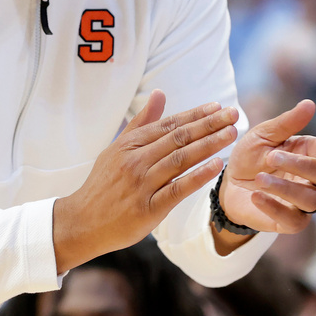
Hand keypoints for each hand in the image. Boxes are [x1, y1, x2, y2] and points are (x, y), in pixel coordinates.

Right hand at [53, 89, 237, 273]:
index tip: (218, 107)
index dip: (195, 115)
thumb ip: (141, 122)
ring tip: (230, 134)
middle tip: (234, 115)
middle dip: (209, 125)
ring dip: (208, 145)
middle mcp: (136, 161)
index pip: (169, 125)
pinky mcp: (147, 208)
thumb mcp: (117, 148)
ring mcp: (142, 184)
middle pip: (178, 138)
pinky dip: (197, 177)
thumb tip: (160, 93)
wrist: (82, 221)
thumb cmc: (103, 184)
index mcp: (130, 144)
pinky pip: (176, 189)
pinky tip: (216, 166)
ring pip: (180, 159)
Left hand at [219, 100, 315, 240]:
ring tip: (259, 179)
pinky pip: (294, 220)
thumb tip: (309, 103)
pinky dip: (276, 208)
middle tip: (271, 157)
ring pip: (310, 199)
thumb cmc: (250, 157)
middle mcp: (310, 178)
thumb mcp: (263, 136)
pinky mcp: (290, 222)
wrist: (228, 184)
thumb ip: (286, 123)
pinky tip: (256, 197)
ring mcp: (302, 202)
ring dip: (285, 188)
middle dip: (301, 165)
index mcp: (307, 153)